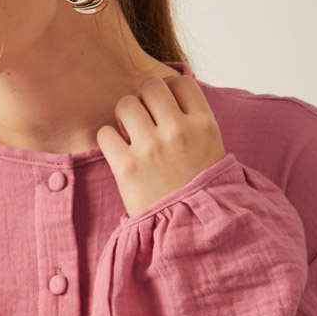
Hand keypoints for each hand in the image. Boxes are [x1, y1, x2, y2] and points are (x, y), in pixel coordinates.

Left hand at [96, 75, 226, 217]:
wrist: (191, 233)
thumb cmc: (200, 192)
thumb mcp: (211, 151)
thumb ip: (193, 122)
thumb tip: (170, 95)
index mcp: (204, 126)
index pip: (181, 82)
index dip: (170, 90)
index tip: (165, 106)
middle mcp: (178, 132)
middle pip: (151, 87)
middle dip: (144, 99)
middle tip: (144, 119)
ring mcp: (151, 149)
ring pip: (126, 104)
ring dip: (124, 116)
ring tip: (129, 134)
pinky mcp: (126, 168)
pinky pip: (105, 133)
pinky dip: (108, 140)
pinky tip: (119, 152)